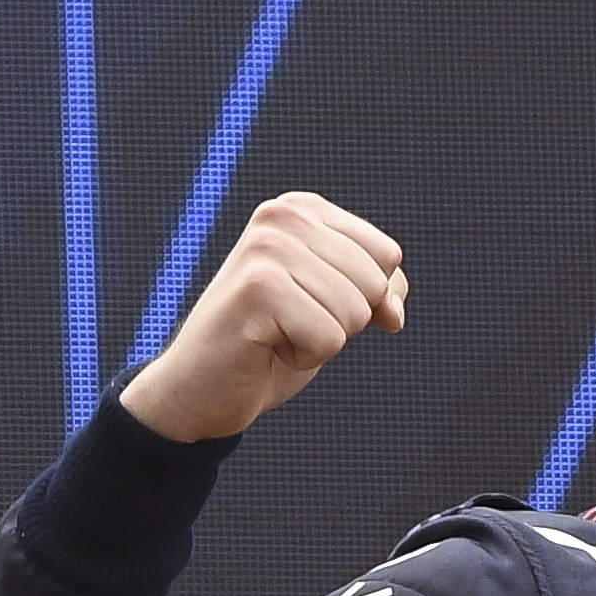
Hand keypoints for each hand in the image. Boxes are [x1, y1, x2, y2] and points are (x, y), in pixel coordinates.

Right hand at [119, 192, 407, 440]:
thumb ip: (379, 289)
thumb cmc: (272, 341)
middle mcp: (282, 216)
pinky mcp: (257, 288)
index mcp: (302, 208)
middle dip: (344, 320)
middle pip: (375, 283)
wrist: (203, 386)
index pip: (388, 256)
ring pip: (355, 312)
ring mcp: (267, 248)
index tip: (314, 303)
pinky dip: (305, 357)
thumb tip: (392, 311)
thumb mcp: (335, 303)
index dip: (368, 298)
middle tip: (290, 322)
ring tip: (277, 332)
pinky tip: (266, 345)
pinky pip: (330, 338)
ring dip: (323, 339)